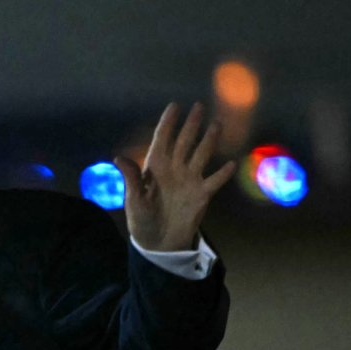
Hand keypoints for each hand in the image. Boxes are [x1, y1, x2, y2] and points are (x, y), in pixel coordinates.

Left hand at [114, 102, 235, 250]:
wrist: (158, 242)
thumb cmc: (142, 219)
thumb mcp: (134, 200)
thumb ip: (131, 178)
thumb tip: (118, 158)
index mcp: (155, 167)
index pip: (162, 140)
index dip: (168, 123)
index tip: (174, 106)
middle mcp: (174, 168)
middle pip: (184, 142)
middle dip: (191, 125)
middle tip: (199, 106)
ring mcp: (190, 180)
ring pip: (201, 155)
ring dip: (209, 141)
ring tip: (217, 124)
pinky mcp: (201, 194)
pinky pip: (214, 181)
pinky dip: (223, 173)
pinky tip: (231, 163)